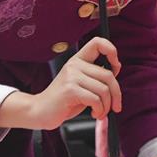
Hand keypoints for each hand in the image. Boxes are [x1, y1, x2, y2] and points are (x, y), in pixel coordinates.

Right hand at [0, 37, 121, 129]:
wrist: (40, 111)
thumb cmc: (64, 99)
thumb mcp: (82, 84)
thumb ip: (96, 77)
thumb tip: (116, 71)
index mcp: (78, 60)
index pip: (98, 43)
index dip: (111, 51)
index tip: (116, 67)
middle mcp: (74, 64)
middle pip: (108, 74)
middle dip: (116, 94)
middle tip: (115, 106)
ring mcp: (71, 76)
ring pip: (104, 89)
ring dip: (107, 106)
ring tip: (100, 112)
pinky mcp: (70, 90)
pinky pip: (95, 99)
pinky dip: (99, 110)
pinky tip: (94, 113)